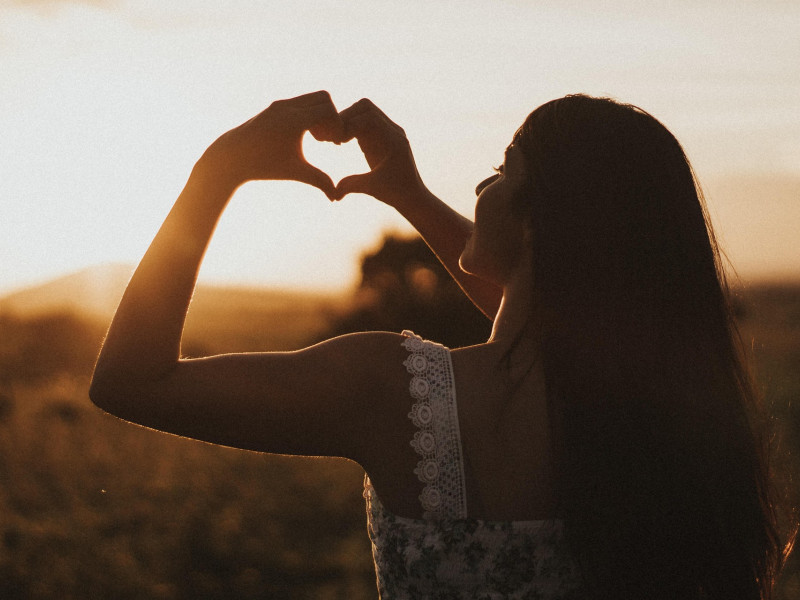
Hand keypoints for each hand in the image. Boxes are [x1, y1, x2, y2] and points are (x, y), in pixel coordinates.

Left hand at [201, 91, 343, 198]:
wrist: (231, 157)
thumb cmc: (263, 166)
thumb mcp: (294, 172)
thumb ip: (319, 180)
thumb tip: (336, 198)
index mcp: (294, 120)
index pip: (329, 110)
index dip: (337, 126)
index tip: (335, 144)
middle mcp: (287, 107)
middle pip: (324, 98)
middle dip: (331, 117)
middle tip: (328, 139)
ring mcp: (280, 104)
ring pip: (312, 98)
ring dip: (320, 115)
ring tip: (317, 139)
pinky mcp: (274, 107)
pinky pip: (300, 102)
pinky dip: (308, 113)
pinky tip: (304, 135)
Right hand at [335, 99, 425, 207]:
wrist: (413, 196)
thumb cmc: (396, 194)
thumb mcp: (372, 189)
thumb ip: (352, 186)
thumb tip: (333, 193)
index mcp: (393, 140)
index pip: (368, 117)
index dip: (348, 124)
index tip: (337, 142)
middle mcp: (393, 131)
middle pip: (365, 107)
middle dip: (346, 118)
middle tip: (334, 138)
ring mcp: (389, 131)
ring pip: (365, 111)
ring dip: (348, 120)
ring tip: (337, 140)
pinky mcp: (383, 135)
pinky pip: (365, 120)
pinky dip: (352, 126)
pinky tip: (343, 142)